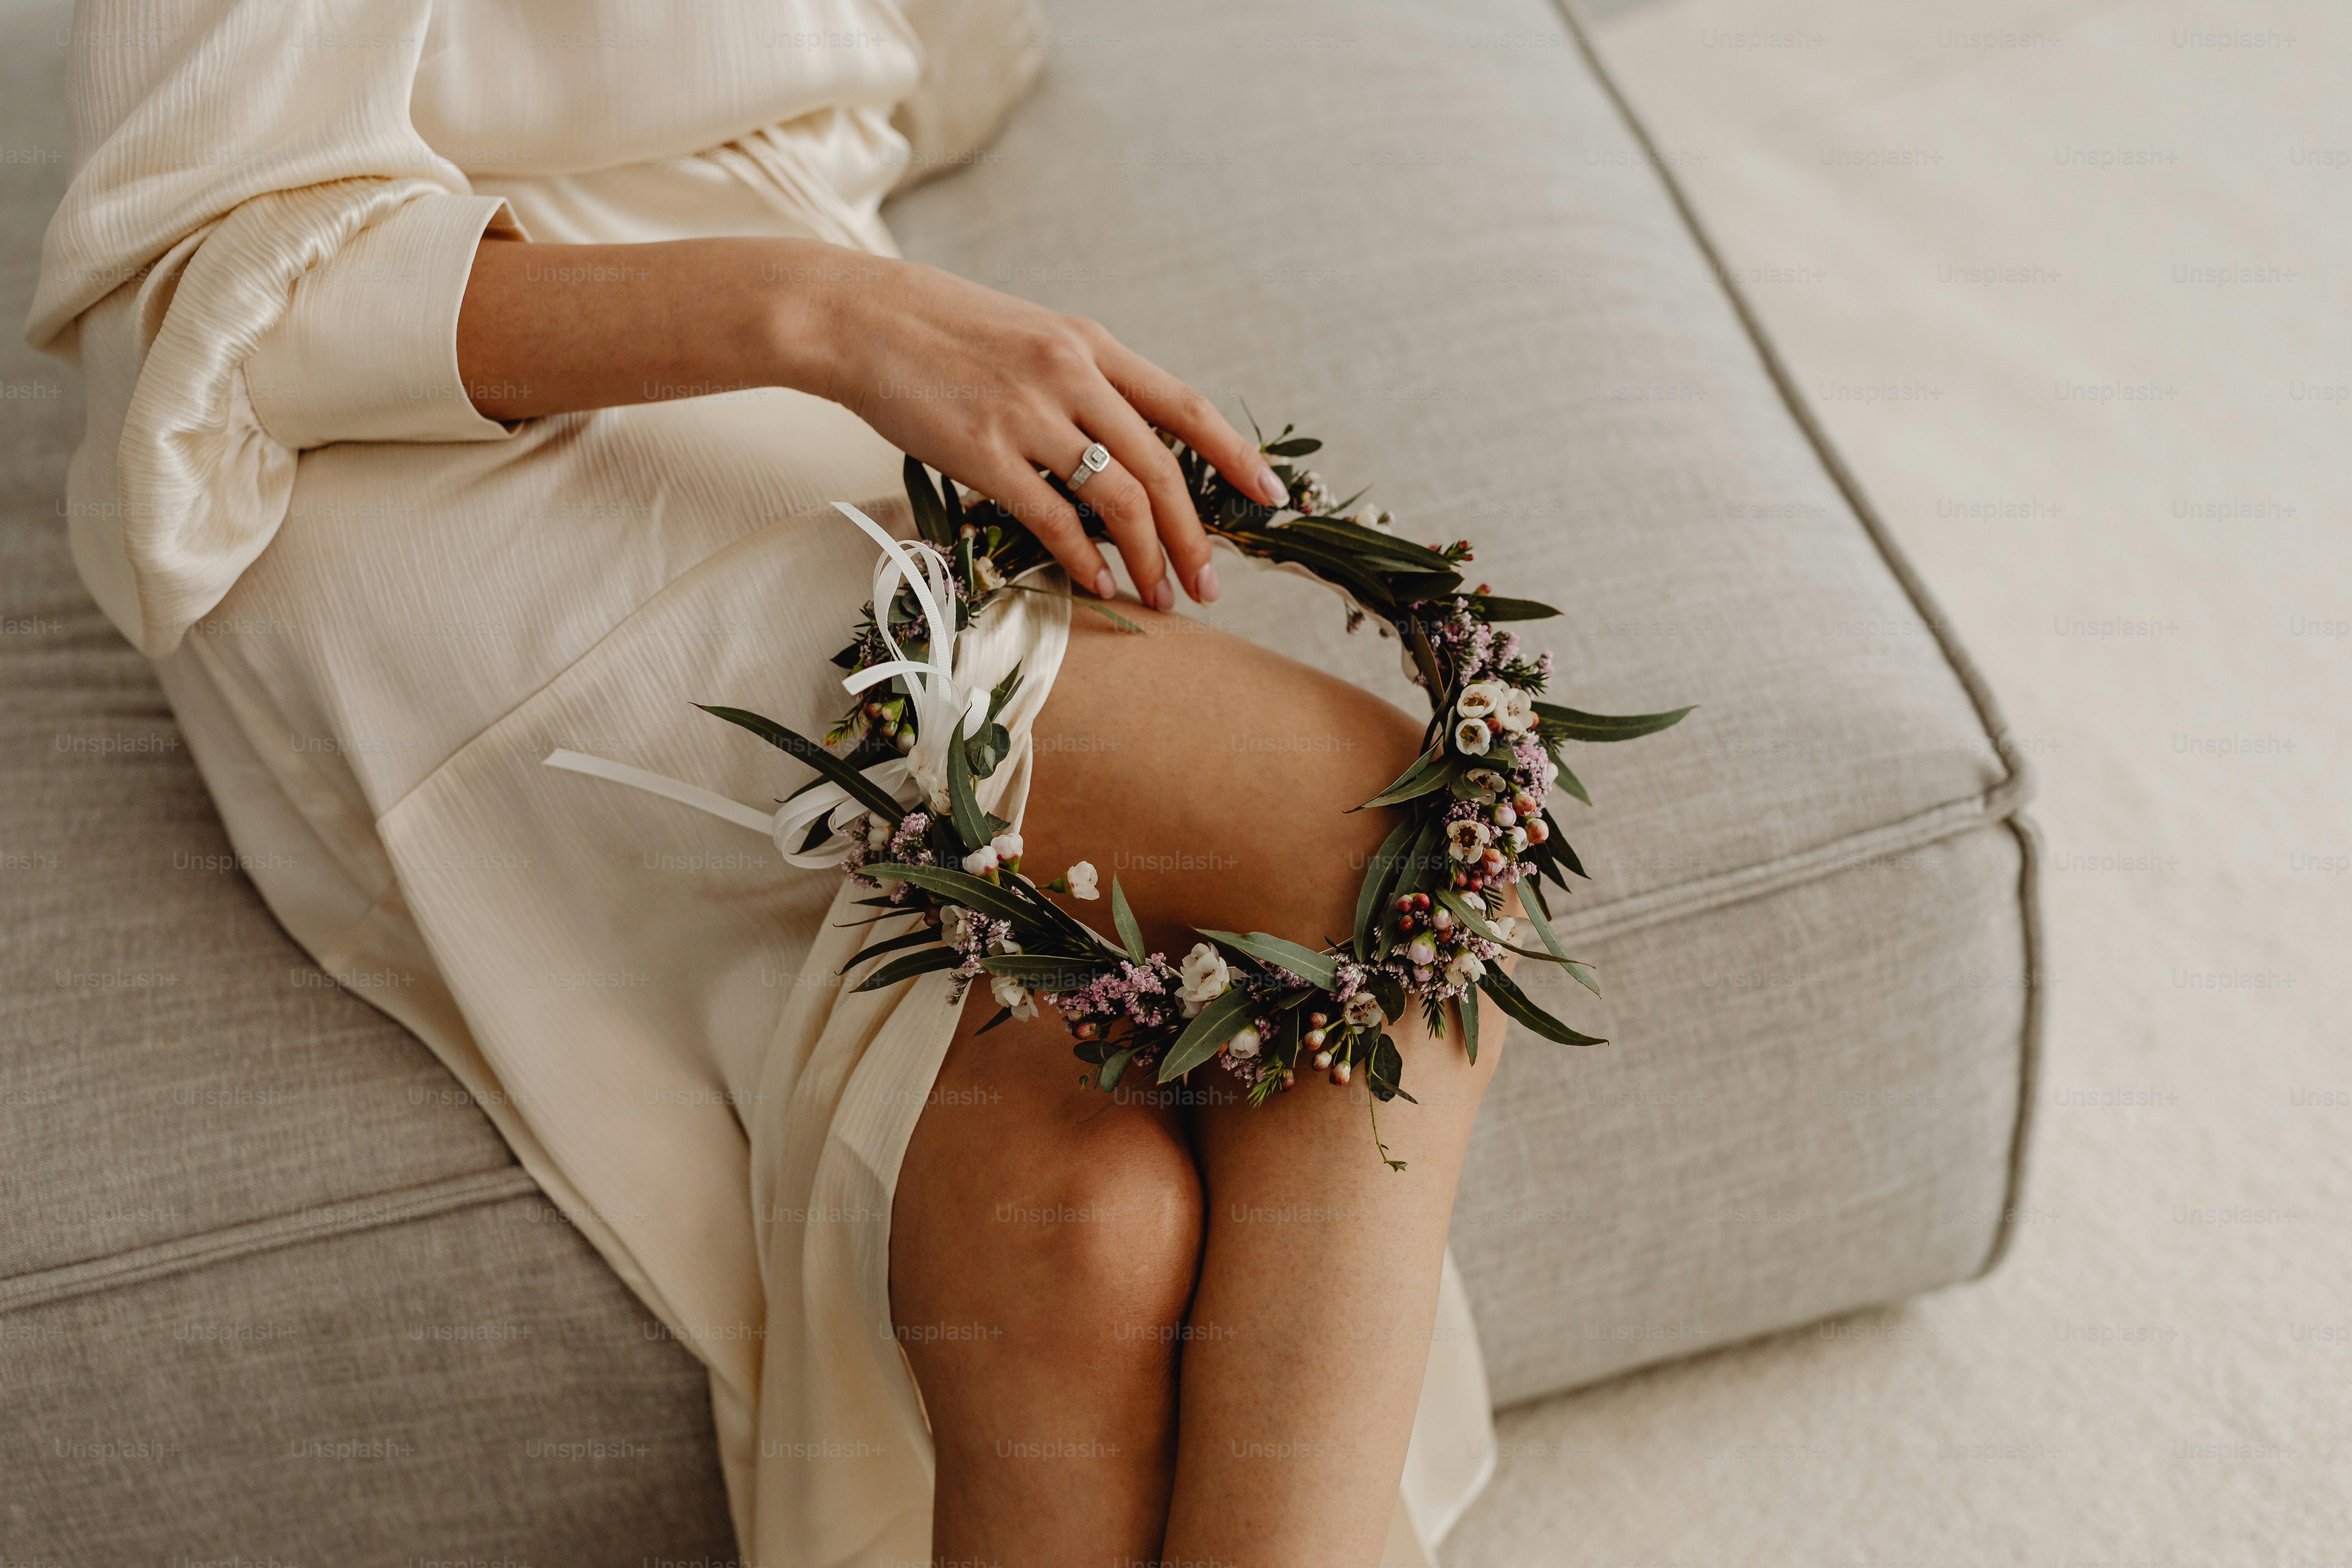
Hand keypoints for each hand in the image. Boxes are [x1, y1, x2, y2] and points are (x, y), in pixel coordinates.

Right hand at [779, 252, 1286, 607]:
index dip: (1236, 456)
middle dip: (1195, 536)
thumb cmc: (945, 333)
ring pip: (1116, 499)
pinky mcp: (983, 451)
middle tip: (1211, 583)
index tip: (1270, 497)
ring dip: (1147, 558)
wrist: (861, 319)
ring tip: (1159, 597)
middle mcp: (1071, 375)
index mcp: (1091, 345)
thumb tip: (1129, 439)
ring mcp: (1027, 413)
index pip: (1187, 406)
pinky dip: (1083, 559)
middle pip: (1160, 469)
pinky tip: (1098, 585)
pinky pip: (1051, 519)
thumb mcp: (1033, 339)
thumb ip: (1085, 383)